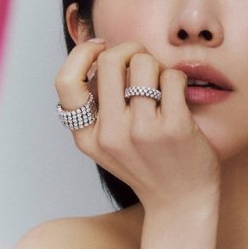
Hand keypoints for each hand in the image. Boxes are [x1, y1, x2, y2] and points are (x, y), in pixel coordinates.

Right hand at [55, 40, 220, 212]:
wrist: (181, 202)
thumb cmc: (149, 166)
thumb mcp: (110, 145)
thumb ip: (99, 108)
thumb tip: (102, 52)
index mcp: (88, 138)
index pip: (66, 82)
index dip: (82, 53)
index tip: (101, 46)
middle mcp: (110, 134)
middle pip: (110, 60)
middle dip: (130, 51)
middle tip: (144, 63)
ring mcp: (142, 130)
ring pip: (144, 62)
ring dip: (157, 66)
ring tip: (163, 86)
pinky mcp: (174, 127)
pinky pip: (172, 76)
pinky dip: (177, 79)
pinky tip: (180, 97)